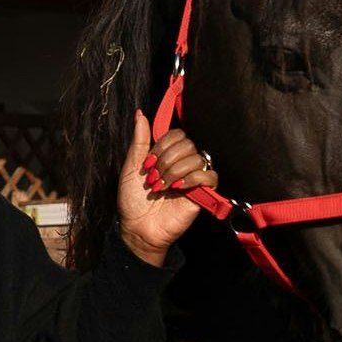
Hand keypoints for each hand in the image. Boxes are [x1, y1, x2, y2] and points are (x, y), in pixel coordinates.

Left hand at [117, 116, 218, 265]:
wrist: (137, 227)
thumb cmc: (133, 200)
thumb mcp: (131, 167)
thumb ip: (139, 141)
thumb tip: (139, 114)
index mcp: (169, 156)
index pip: (177, 134)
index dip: (163, 145)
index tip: (148, 163)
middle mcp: (183, 164)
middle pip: (188, 144)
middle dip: (166, 159)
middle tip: (154, 177)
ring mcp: (194, 179)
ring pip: (197, 158)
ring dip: (175, 171)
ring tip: (162, 187)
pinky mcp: (203, 194)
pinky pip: (210, 176)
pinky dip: (193, 179)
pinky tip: (178, 188)